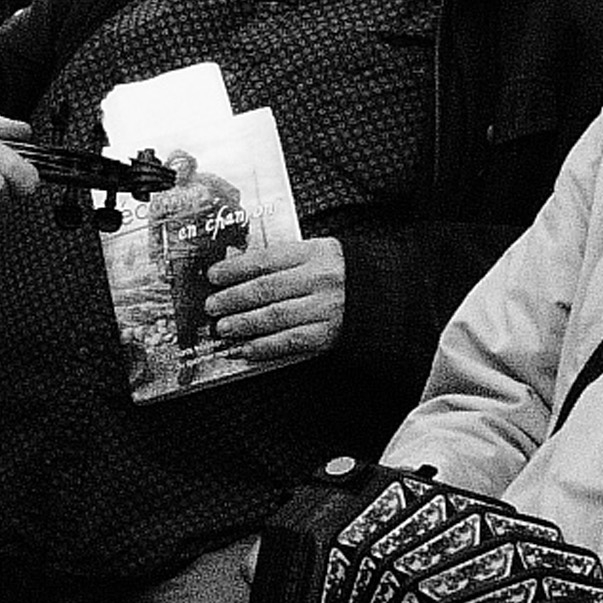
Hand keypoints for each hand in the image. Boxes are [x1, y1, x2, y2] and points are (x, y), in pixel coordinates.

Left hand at [202, 236, 346, 362]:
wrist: (390, 298)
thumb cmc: (349, 275)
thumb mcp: (322, 254)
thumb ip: (289, 261)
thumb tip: (242, 273)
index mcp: (316, 253)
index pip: (267, 260)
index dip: (235, 269)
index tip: (214, 275)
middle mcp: (320, 279)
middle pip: (266, 289)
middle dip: (233, 298)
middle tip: (212, 306)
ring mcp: (325, 308)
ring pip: (274, 317)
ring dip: (243, 324)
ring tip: (223, 328)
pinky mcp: (329, 334)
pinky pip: (290, 342)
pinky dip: (263, 347)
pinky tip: (245, 349)